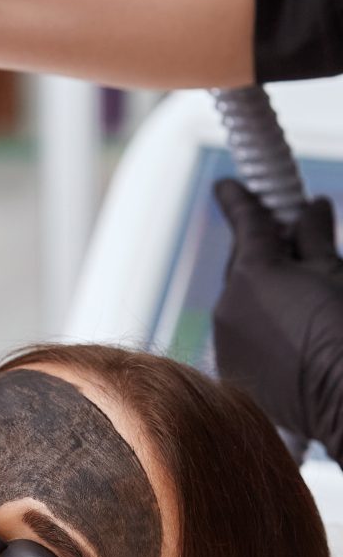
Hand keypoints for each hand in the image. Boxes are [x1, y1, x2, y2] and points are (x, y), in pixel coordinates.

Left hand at [213, 178, 342, 457]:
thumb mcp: (334, 274)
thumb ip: (314, 238)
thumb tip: (312, 208)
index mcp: (254, 270)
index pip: (246, 223)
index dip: (239, 200)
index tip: (228, 186)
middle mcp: (229, 302)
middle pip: (241, 263)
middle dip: (260, 250)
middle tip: (282, 239)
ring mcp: (225, 338)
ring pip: (238, 301)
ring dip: (258, 292)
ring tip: (293, 296)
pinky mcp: (230, 369)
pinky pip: (239, 335)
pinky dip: (256, 327)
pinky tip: (285, 332)